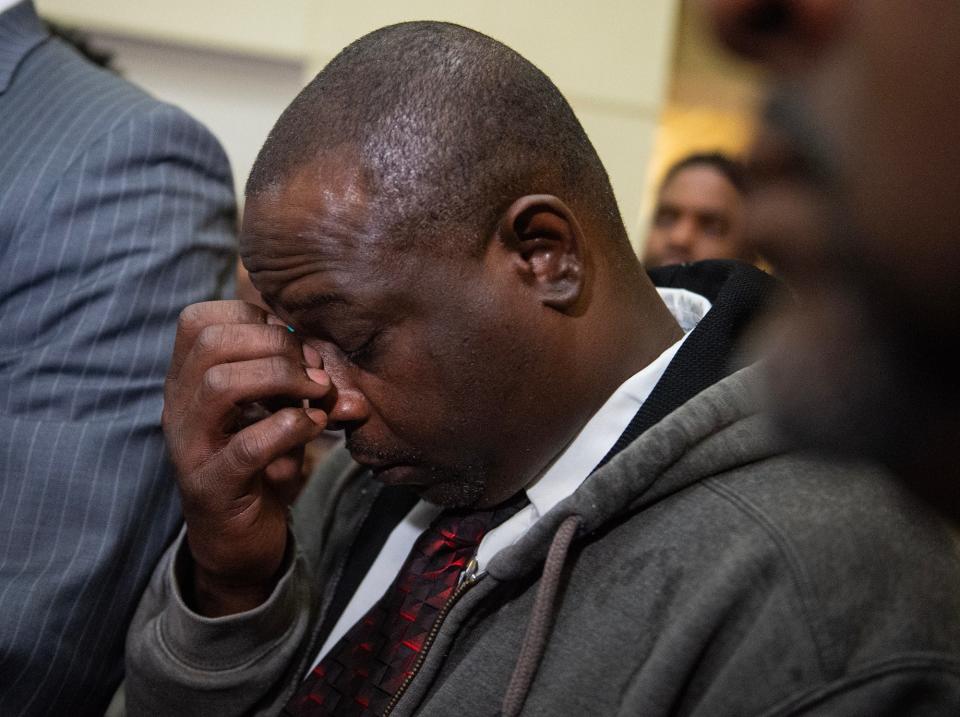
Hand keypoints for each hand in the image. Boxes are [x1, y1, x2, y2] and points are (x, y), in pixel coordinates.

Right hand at [163, 300, 331, 614]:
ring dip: (281, 379)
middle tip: (314, 372)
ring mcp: (190, 447)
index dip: (255, 318)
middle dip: (275, 345)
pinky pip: (246, 447)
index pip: (201, 320)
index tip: (296, 344)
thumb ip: (308, 387)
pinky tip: (313, 427)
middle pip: (211, 343)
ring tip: (316, 395)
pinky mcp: (212, 487)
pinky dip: (289, 428)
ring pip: (219, 384)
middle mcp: (179, 407)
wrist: (237, 541)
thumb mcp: (281, 413)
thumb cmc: (260, 465)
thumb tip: (351, 385)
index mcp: (188, 379)